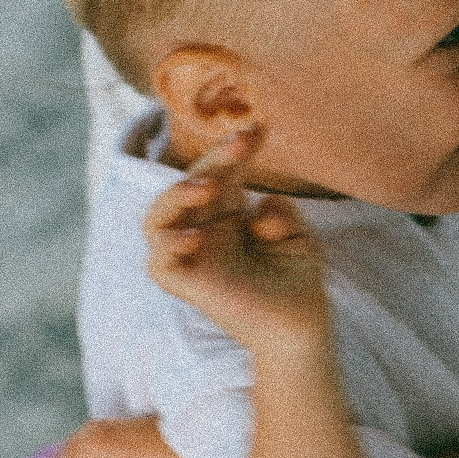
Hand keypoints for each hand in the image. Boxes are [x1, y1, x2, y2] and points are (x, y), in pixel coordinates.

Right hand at [146, 131, 328, 347]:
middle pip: (189, 185)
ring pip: (157, 218)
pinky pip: (158, 263)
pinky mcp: (187, 285)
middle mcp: (203, 231)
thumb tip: (260, 207)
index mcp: (227, 215)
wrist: (301, 327)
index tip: (258, 130)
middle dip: (213, 160)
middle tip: (240, 143)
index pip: (220, 173)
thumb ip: (279, 214)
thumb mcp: (297, 236)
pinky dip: (168, 245)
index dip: (233, 150)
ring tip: (210, 187)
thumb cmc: (297, 281)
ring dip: (176, 195)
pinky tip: (195, 237)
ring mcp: (192, 257)